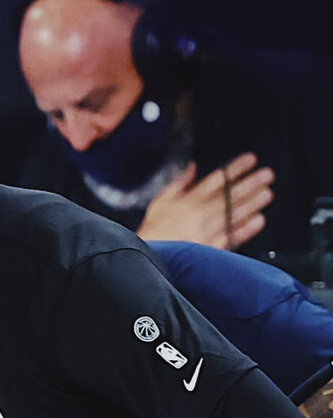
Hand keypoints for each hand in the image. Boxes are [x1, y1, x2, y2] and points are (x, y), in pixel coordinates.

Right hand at [137, 152, 271, 249]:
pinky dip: (245, 229)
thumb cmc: (153, 230)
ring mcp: (206, 231)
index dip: (234, 169)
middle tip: (267, 174)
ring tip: (267, 193)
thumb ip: (178, 183)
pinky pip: (230, 237)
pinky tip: (258, 221)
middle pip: (228, 196)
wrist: (149, 257)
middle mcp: (200, 214)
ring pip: (233, 214)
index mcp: (188, 201)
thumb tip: (192, 168)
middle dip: (250, 183)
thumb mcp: (160, 201)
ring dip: (252, 203)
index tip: (250, 160)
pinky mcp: (210, 248)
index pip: (215, 180)